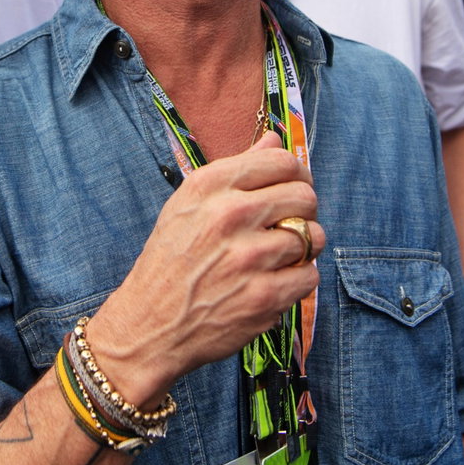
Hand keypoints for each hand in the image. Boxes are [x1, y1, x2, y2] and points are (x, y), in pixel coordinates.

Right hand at [90, 131, 321, 403]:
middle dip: (304, 211)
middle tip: (288, 225)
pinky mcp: (263, 297)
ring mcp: (248, 258)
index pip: (282, 161)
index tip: (292, 188)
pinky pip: (310, 275)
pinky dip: (299, 280)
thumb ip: (236, 169)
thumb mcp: (189, 204)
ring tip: (280, 256)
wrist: (150, 325)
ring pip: (313, 236)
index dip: (296, 174)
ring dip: (304, 248)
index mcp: (209, 186)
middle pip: (305, 196)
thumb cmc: (171, 260)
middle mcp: (229, 216)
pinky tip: (275, 281)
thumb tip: (275, 139)